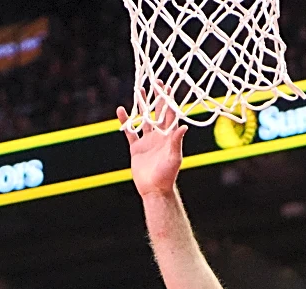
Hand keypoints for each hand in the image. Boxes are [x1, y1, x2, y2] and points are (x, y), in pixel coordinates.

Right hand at [117, 83, 187, 198]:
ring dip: (142, 105)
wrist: (155, 190)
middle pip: (158, 113)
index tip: (166, 86)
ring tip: (140, 89)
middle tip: (155, 81)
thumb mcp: (174, 157)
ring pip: (144, 118)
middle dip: (157, 97)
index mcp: (169, 137)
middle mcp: (159, 137)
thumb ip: (177, 141)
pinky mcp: (136, 148)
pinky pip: (130, 132)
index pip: (170, 114)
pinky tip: (121, 110)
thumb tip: (183, 126)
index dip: (168, 100)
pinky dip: (125, 121)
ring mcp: (147, 141)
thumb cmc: (167, 175)